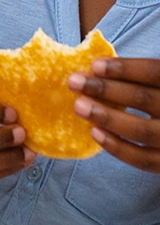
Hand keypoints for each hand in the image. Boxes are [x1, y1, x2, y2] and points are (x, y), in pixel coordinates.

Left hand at [69, 56, 159, 171]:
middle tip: (74, 82)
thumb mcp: (156, 85)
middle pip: (145, 99)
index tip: (94, 65)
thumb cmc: (159, 100)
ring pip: (143, 130)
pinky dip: (118, 147)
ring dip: (108, 117)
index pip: (154, 73)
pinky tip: (94, 133)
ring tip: (79, 106)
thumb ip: (137, 77)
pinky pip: (143, 159)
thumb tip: (94, 67)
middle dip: (107, 90)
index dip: (126, 68)